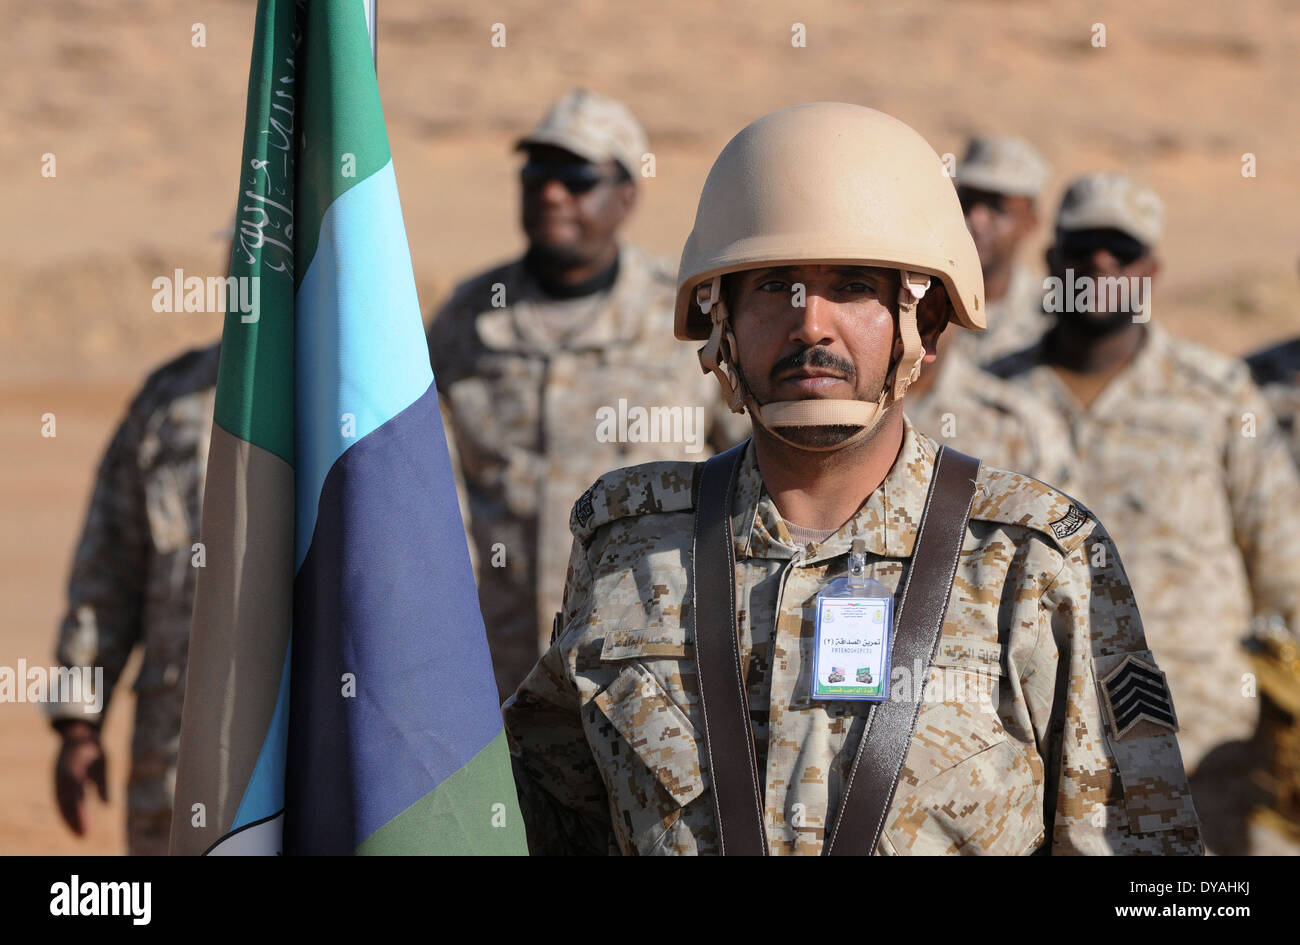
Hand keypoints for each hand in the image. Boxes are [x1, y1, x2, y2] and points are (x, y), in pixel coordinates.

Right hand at [54, 721, 106, 835]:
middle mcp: (63, 776)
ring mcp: (58, 780)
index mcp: (74, 768)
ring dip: (69, 819)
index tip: (87, 826)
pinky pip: (61, 800)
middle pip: (67, 802)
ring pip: (62, 803)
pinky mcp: (58, 783)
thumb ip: (103, 784)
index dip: (80, 813)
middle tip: (84, 836)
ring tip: (80, 835)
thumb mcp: (103, 763)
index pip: (77, 795)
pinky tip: (75, 824)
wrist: (76, 736)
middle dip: (74, 820)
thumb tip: (108, 805)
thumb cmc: (93, 750)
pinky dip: (66, 812)